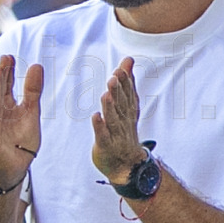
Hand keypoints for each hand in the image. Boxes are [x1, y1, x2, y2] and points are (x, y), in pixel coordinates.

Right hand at [0, 54, 42, 190]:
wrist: (16, 169)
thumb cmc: (22, 142)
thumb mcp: (31, 113)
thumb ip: (33, 91)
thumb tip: (37, 65)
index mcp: (7, 106)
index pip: (6, 84)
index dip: (8, 71)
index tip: (10, 56)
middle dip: (1, 75)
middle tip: (4, 58)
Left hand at [91, 57, 145, 182]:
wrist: (127, 163)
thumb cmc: (124, 129)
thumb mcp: (128, 104)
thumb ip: (127, 82)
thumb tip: (128, 59)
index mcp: (128, 109)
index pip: (127, 94)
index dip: (125, 82)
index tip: (122, 68)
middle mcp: (124, 120)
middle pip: (121, 104)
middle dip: (118, 91)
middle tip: (114, 77)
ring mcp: (115, 133)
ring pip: (113, 119)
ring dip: (110, 107)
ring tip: (106, 94)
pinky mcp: (105, 145)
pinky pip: (103, 135)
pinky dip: (99, 126)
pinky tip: (95, 116)